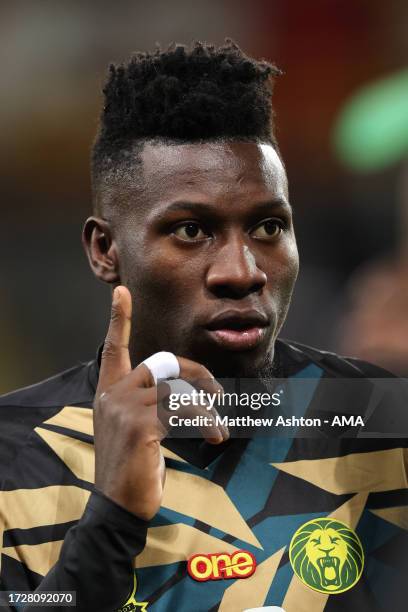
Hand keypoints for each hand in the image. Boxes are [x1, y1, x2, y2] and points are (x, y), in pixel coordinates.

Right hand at [93, 285, 227, 519]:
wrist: (120, 505)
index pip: (113, 347)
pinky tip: (215, 436)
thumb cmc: (134, 466)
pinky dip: (207, 422)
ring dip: (206, 408)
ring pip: (179, 390)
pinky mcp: (140, 424)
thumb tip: (183, 391)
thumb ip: (149, 402)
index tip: (120, 291)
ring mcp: (124, 407)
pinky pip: (184, 410)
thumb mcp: (136, 428)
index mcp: (109, 391)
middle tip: (217, 391)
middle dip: (196, 373)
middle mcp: (113, 394)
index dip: (119, 319)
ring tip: (218, 427)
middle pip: (164, 363)